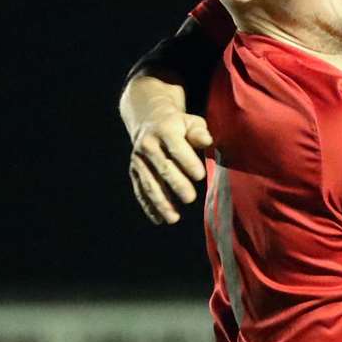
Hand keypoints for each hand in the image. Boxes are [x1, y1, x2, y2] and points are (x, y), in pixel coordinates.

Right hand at [129, 105, 212, 224]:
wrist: (149, 121)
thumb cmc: (179, 125)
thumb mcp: (191, 122)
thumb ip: (199, 132)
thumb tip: (206, 141)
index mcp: (165, 130)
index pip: (176, 147)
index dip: (188, 162)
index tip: (201, 176)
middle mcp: (148, 145)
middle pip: (162, 167)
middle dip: (176, 184)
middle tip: (191, 198)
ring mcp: (138, 159)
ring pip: (150, 183)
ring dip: (161, 202)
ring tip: (174, 218)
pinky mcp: (134, 171)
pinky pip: (141, 190)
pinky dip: (149, 206)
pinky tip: (159, 219)